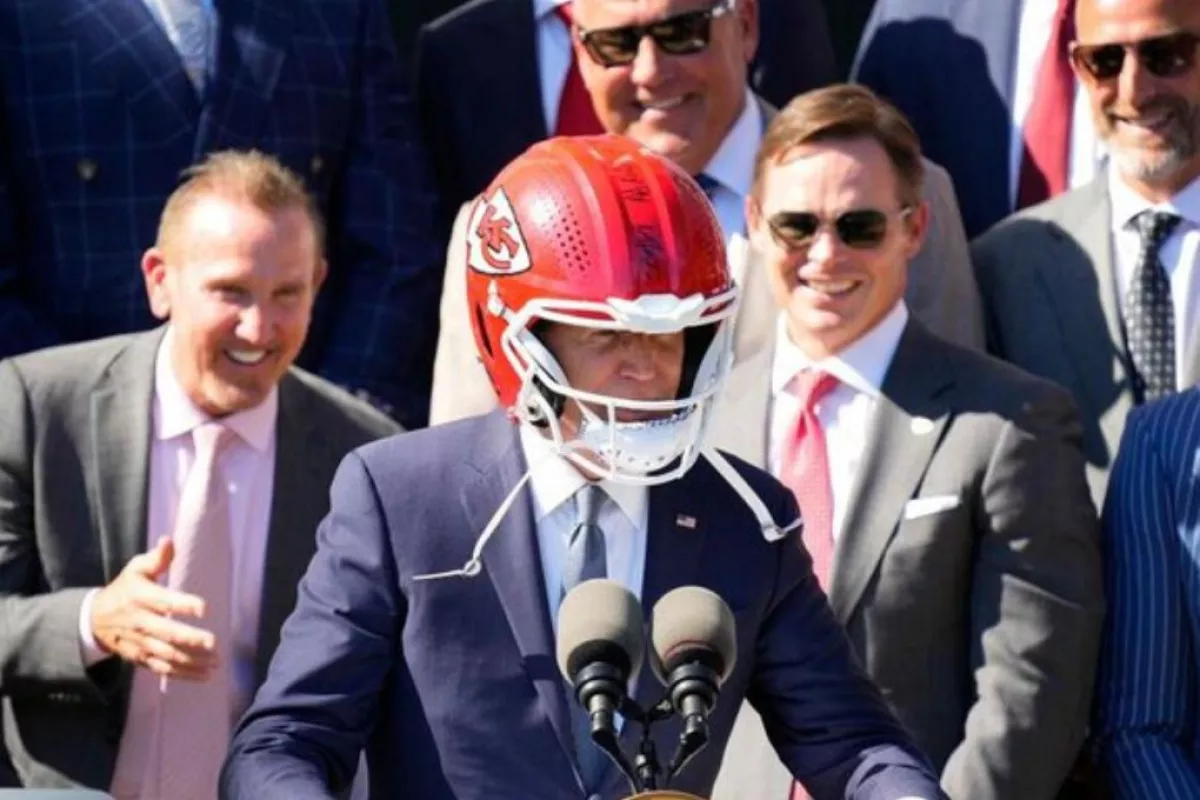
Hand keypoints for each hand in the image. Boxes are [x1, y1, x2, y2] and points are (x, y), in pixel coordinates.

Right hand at [90, 538, 218, 680]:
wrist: (94, 620)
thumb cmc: (125, 589)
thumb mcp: (136, 569)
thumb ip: (156, 558)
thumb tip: (169, 540)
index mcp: (141, 598)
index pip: (164, 602)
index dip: (183, 605)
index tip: (204, 608)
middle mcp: (141, 622)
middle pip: (166, 633)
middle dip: (189, 639)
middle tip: (213, 642)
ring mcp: (141, 643)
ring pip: (166, 655)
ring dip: (191, 660)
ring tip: (216, 661)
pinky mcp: (141, 659)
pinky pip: (163, 669)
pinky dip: (184, 674)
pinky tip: (206, 675)